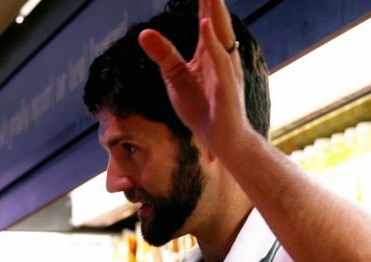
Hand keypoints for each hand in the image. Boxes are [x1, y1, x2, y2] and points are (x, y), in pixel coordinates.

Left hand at [137, 0, 249, 151]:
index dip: (203, 1)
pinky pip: (219, 61)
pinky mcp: (225, 87)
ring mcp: (226, 70)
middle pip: (217, 22)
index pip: (206, 21)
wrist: (221, 139)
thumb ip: (163, 54)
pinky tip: (205, 27)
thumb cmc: (201, 108)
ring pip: (220, 35)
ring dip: (215, 13)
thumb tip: (144, 32)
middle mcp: (222, 56)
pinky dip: (212, 43)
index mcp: (210, 53)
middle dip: (212, 1)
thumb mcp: (175, 77)